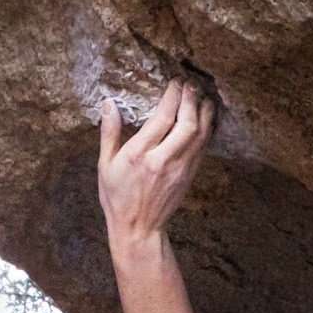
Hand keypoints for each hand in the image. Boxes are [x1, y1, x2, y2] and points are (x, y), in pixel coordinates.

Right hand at [97, 80, 215, 245]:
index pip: (163, 118)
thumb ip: (109, 132)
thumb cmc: (117, 197)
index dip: (173, 97)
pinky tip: (206, 118)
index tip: (174, 83)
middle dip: (192, 100)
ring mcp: (180, 169)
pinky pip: (203, 148)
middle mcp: (163, 161)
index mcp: (140, 155)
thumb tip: (109, 103)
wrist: (139, 229)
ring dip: (204, 113)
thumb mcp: (105, 165)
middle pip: (187, 124)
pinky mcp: (189, 176)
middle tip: (190, 85)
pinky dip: (207, 130)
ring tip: (203, 97)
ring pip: (200, 135)